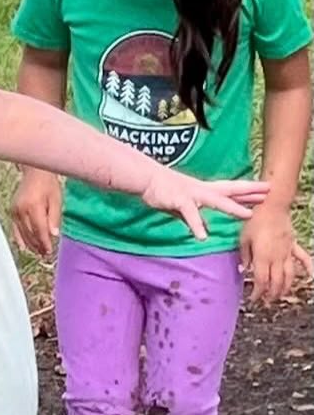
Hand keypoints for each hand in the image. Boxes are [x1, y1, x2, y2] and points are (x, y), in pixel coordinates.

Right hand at [11, 171, 61, 256]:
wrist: (34, 173)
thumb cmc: (48, 184)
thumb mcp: (56, 199)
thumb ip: (54, 217)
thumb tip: (54, 234)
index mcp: (34, 206)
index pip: (40, 230)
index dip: (45, 242)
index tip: (49, 251)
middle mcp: (22, 210)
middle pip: (30, 233)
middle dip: (38, 245)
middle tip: (45, 254)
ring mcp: (15, 211)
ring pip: (23, 233)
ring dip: (30, 244)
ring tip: (38, 252)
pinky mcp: (12, 211)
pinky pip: (15, 229)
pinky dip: (19, 239)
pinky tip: (24, 247)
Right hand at [140, 169, 269, 239]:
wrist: (145, 178)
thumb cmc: (161, 190)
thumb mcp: (180, 205)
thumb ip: (191, 216)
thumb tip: (199, 229)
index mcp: (203, 190)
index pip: (230, 190)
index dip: (247, 191)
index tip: (264, 191)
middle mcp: (202, 189)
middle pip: (230, 190)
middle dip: (250, 191)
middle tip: (269, 191)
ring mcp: (192, 193)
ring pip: (217, 201)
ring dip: (233, 207)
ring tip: (249, 215)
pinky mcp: (179, 200)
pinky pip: (190, 215)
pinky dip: (197, 225)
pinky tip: (203, 236)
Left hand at [240, 202, 312, 303]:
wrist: (272, 206)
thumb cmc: (255, 221)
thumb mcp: (243, 239)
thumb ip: (244, 256)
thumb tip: (244, 270)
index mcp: (263, 258)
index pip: (262, 281)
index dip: (258, 293)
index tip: (254, 299)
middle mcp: (277, 258)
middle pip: (276, 282)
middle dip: (272, 294)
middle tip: (267, 301)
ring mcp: (287, 252)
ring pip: (289, 275)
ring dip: (286, 287)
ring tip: (280, 295)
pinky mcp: (293, 245)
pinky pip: (303, 258)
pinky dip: (309, 268)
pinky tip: (312, 277)